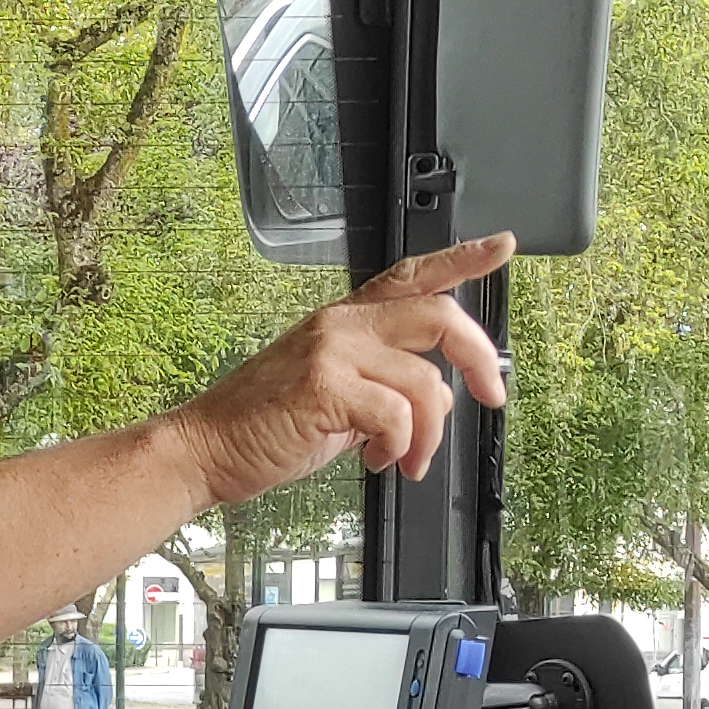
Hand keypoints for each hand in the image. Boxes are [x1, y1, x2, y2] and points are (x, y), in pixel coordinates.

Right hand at [162, 237, 516, 505]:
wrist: (206, 449)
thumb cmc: (263, 425)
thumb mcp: (336, 396)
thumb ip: (387, 385)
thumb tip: (439, 399)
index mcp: (345, 321)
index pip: (412, 276)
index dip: (462, 259)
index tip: (502, 247)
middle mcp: (341, 324)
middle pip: (439, 316)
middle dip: (480, 359)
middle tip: (491, 396)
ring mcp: (332, 350)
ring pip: (424, 381)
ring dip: (429, 434)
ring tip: (407, 460)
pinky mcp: (324, 385)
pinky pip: (396, 414)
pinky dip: (398, 447)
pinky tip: (376, 460)